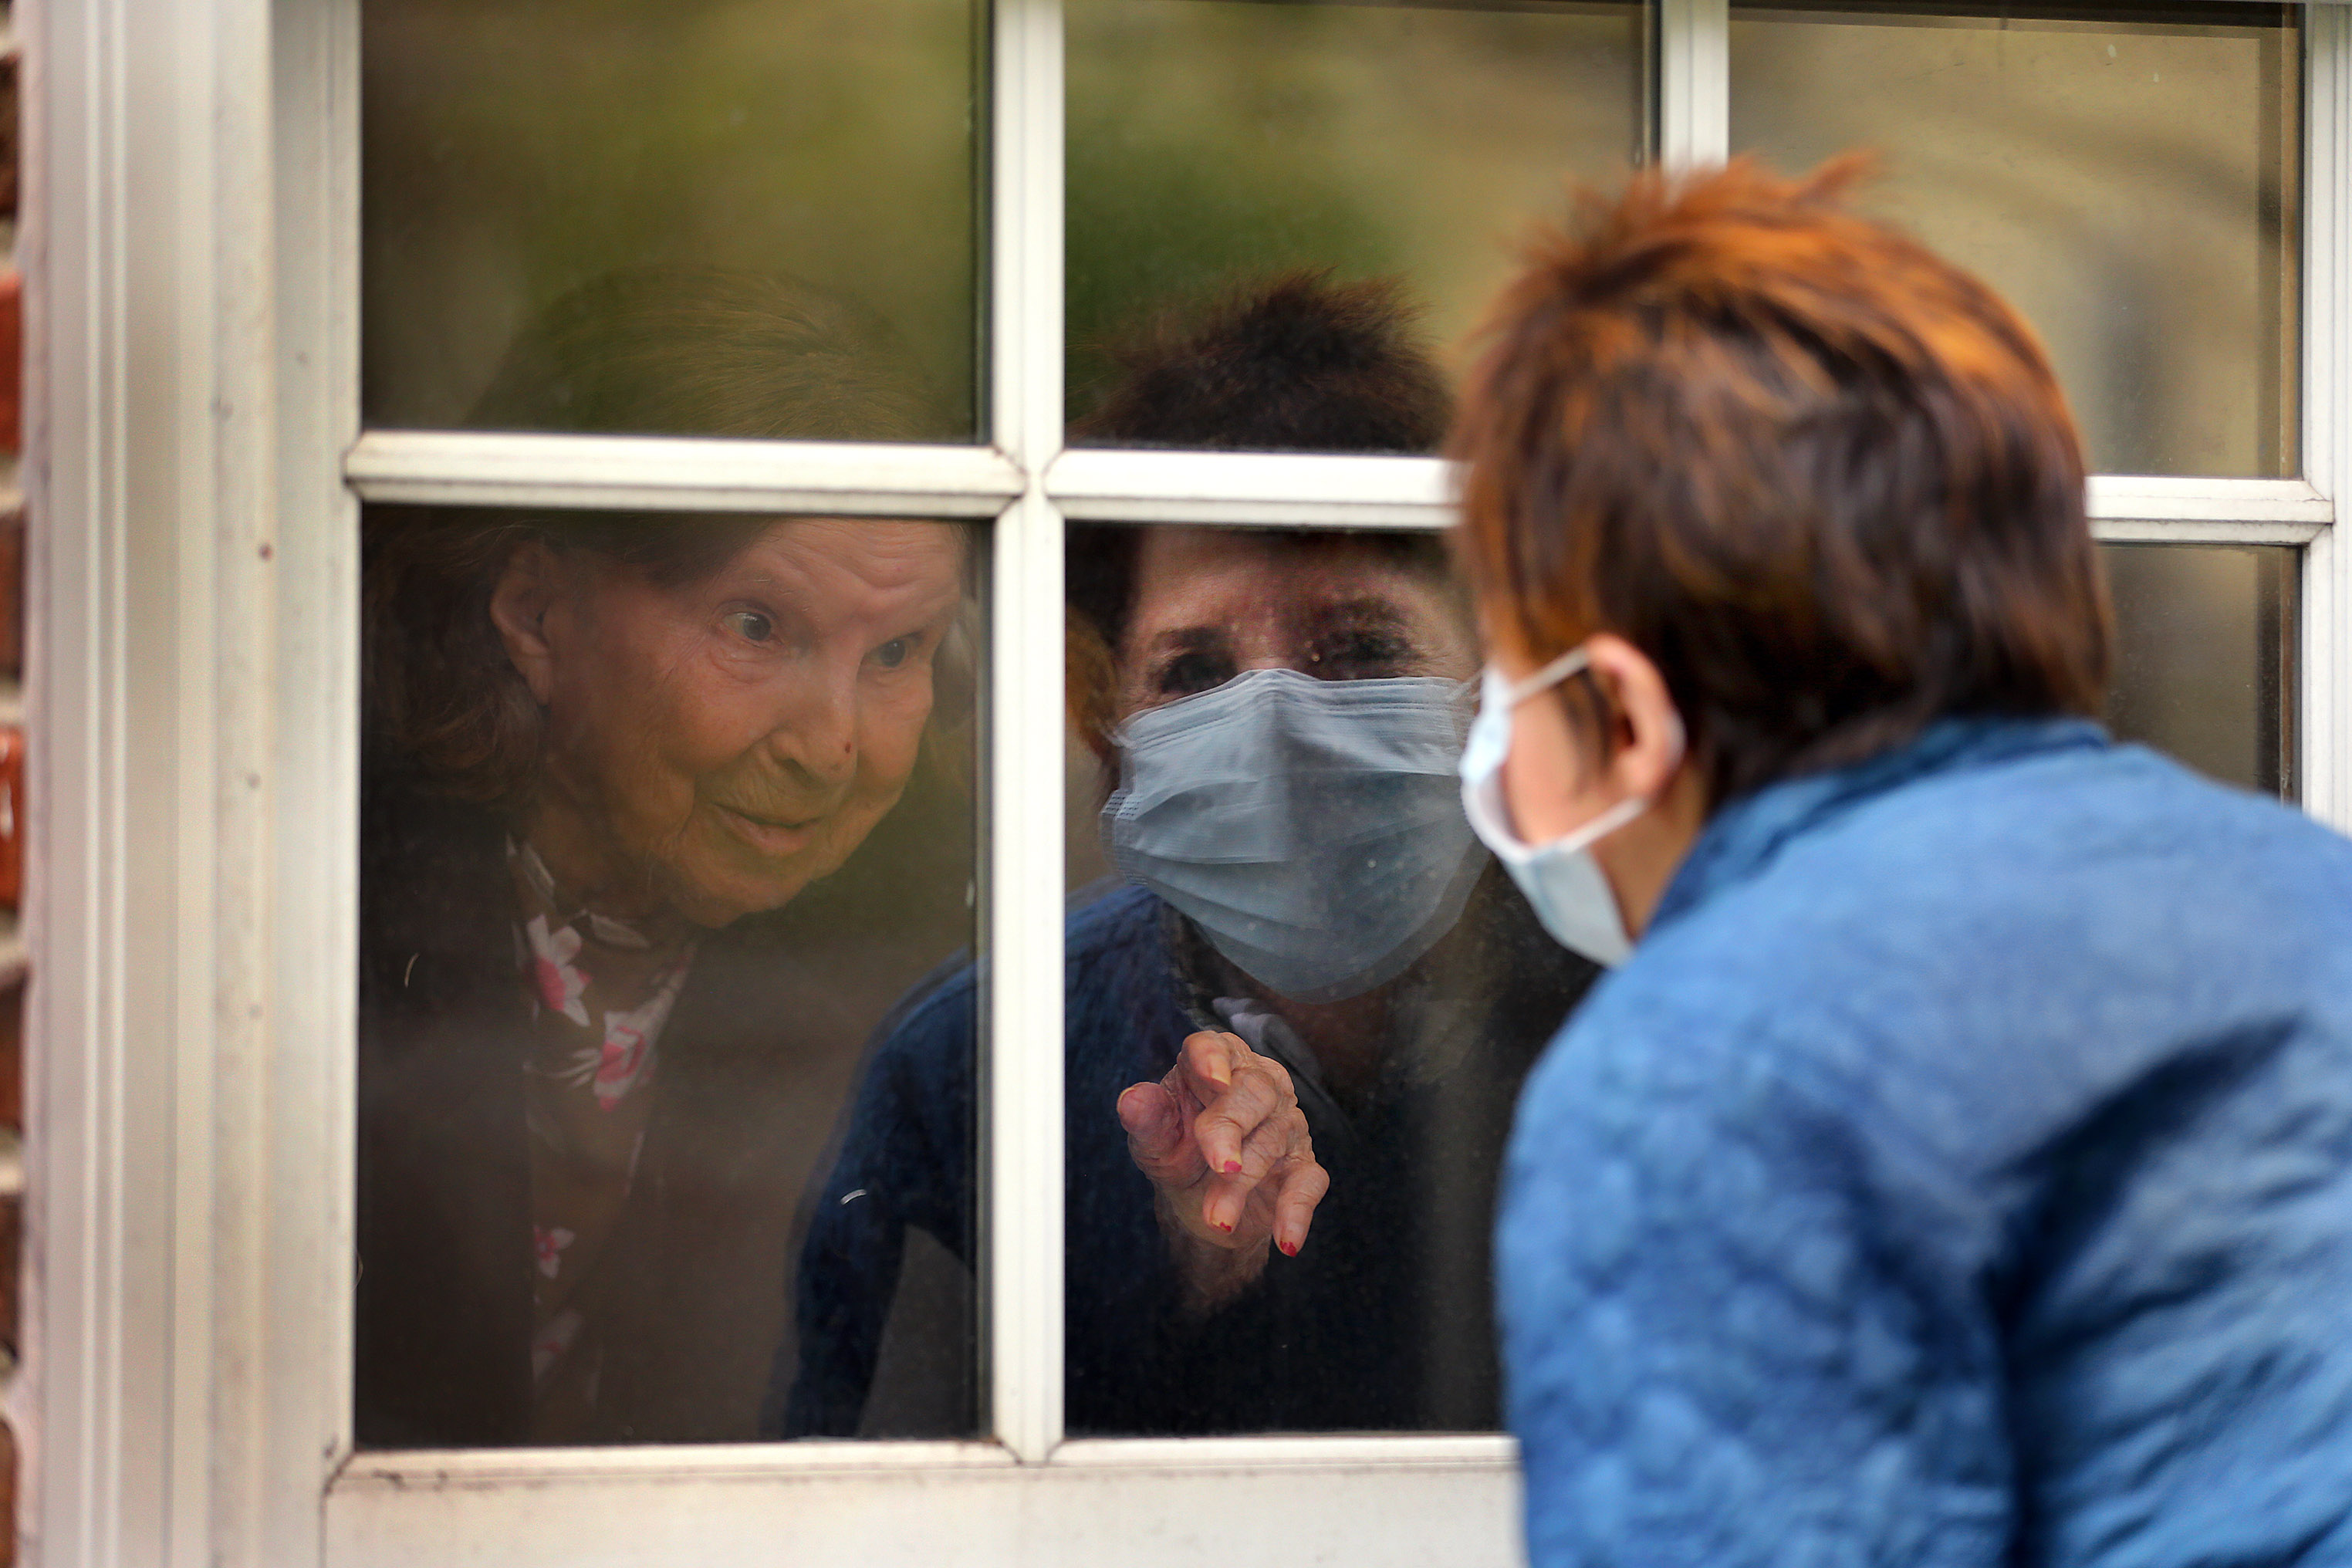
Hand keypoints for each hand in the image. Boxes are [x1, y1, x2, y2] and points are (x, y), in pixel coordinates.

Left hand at [1116, 1029, 1329, 1312]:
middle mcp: (1256, 1083)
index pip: (1215, 1048)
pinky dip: (1297, 1212)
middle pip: (1254, 1092)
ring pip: (1273, 1141)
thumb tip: (1132, 1101)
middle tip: (1219, 1167)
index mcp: (1215, 1063)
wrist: (1200, 1201)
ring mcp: (1285, 1123)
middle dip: (1232, 1130)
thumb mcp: (1154, 1139)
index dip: (1214, 1060)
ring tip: (1216, 1219)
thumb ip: (1146, 1119)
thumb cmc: (1177, 1151)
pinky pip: (1308, 1183)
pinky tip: (1286, 1241)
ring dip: (1243, 1185)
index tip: (1213, 1082)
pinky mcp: (1301, 1164)